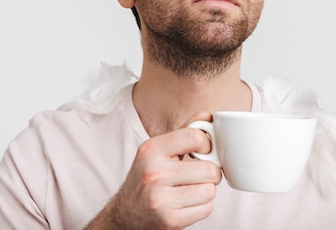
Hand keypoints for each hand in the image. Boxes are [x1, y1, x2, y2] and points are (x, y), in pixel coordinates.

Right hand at [86, 111, 221, 229]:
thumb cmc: (147, 178)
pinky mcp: (169, 220)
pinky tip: (187, 204)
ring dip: (206, 192)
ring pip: (210, 191)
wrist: (125, 214)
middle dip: (211, 174)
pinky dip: (201, 208)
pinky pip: (206, 209)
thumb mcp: (159, 150)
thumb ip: (185, 131)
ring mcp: (160, 198)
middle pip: (210, 169)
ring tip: (190, 190)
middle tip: (199, 175)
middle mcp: (153, 173)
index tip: (203, 152)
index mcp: (151, 150)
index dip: (207, 145)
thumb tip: (208, 115)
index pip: (195, 137)